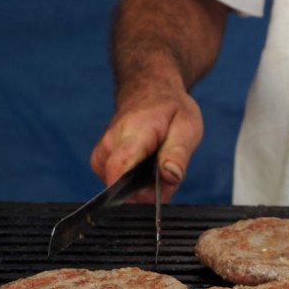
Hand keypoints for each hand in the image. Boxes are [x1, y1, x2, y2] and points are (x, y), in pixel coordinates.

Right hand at [90, 82, 202, 203]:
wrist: (149, 91)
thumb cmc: (170, 109)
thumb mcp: (187, 127)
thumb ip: (178, 153)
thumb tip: (171, 176)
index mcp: (131, 135)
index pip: (119, 170)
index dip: (136, 194)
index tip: (156, 197)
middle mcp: (109, 146)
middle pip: (124, 187)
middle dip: (151, 191)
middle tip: (170, 173)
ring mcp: (102, 155)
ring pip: (124, 189)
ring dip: (147, 187)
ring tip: (161, 164)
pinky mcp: (101, 163)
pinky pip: (121, 184)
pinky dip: (139, 182)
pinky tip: (150, 167)